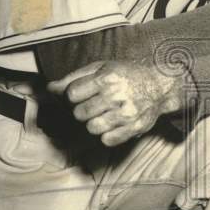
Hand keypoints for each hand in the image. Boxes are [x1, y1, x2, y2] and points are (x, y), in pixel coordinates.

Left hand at [46, 59, 181, 146]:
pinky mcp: (134, 128)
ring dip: (94, 123)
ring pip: (91, 128)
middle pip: (79, 113)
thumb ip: (74, 77)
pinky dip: (107, 135)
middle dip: (82, 110)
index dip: (74, 96)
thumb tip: (49, 88)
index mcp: (107, 77)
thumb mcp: (101, 68)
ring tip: (104, 114)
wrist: (160, 86)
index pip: (72, 94)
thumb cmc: (127, 75)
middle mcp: (116, 95)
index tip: (83, 94)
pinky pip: (107, 140)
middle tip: (94, 105)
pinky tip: (113, 124)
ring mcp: (126, 113)